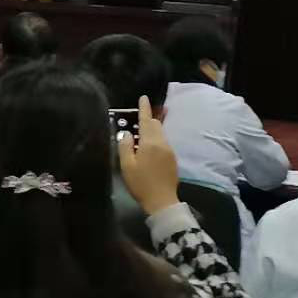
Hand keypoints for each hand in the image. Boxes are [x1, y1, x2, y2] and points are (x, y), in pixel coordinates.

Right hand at [118, 98, 179, 215]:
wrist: (162, 200)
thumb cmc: (141, 183)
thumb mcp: (126, 165)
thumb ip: (125, 146)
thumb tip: (126, 133)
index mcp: (150, 142)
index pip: (146, 120)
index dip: (144, 108)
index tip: (144, 97)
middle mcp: (162, 142)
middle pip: (155, 124)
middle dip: (148, 118)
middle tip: (139, 118)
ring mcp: (169, 150)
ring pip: (161, 133)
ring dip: (152, 129)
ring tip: (142, 134)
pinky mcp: (173, 158)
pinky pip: (164, 142)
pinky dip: (156, 139)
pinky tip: (149, 148)